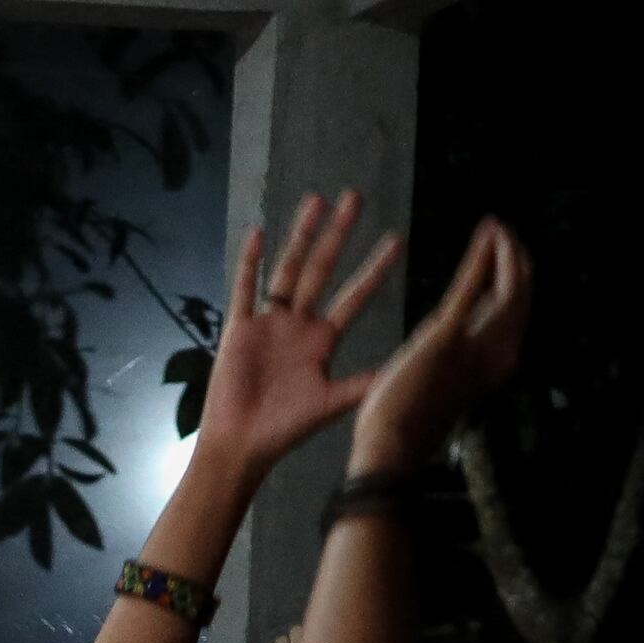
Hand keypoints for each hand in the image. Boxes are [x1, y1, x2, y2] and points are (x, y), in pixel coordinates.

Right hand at [189, 190, 406, 477]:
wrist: (242, 445)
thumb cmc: (286, 429)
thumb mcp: (333, 404)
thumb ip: (363, 383)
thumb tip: (403, 369)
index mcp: (322, 340)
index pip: (354, 296)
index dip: (374, 269)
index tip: (395, 240)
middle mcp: (298, 324)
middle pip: (322, 269)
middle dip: (338, 234)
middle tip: (355, 197)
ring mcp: (268, 323)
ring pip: (288, 269)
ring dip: (301, 235)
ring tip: (316, 200)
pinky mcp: (240, 329)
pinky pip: (245, 289)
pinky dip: (251, 263)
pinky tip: (259, 233)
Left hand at [348, 217, 530, 473]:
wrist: (391, 449)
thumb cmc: (407, 427)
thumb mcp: (444, 384)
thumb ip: (455, 355)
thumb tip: (456, 328)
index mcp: (495, 367)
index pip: (515, 316)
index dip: (514, 284)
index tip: (507, 258)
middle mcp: (498, 355)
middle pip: (521, 299)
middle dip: (518, 263)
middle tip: (508, 233)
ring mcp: (476, 346)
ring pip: (508, 289)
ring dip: (506, 253)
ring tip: (499, 227)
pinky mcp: (446, 336)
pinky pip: (471, 288)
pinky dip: (482, 257)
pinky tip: (489, 232)